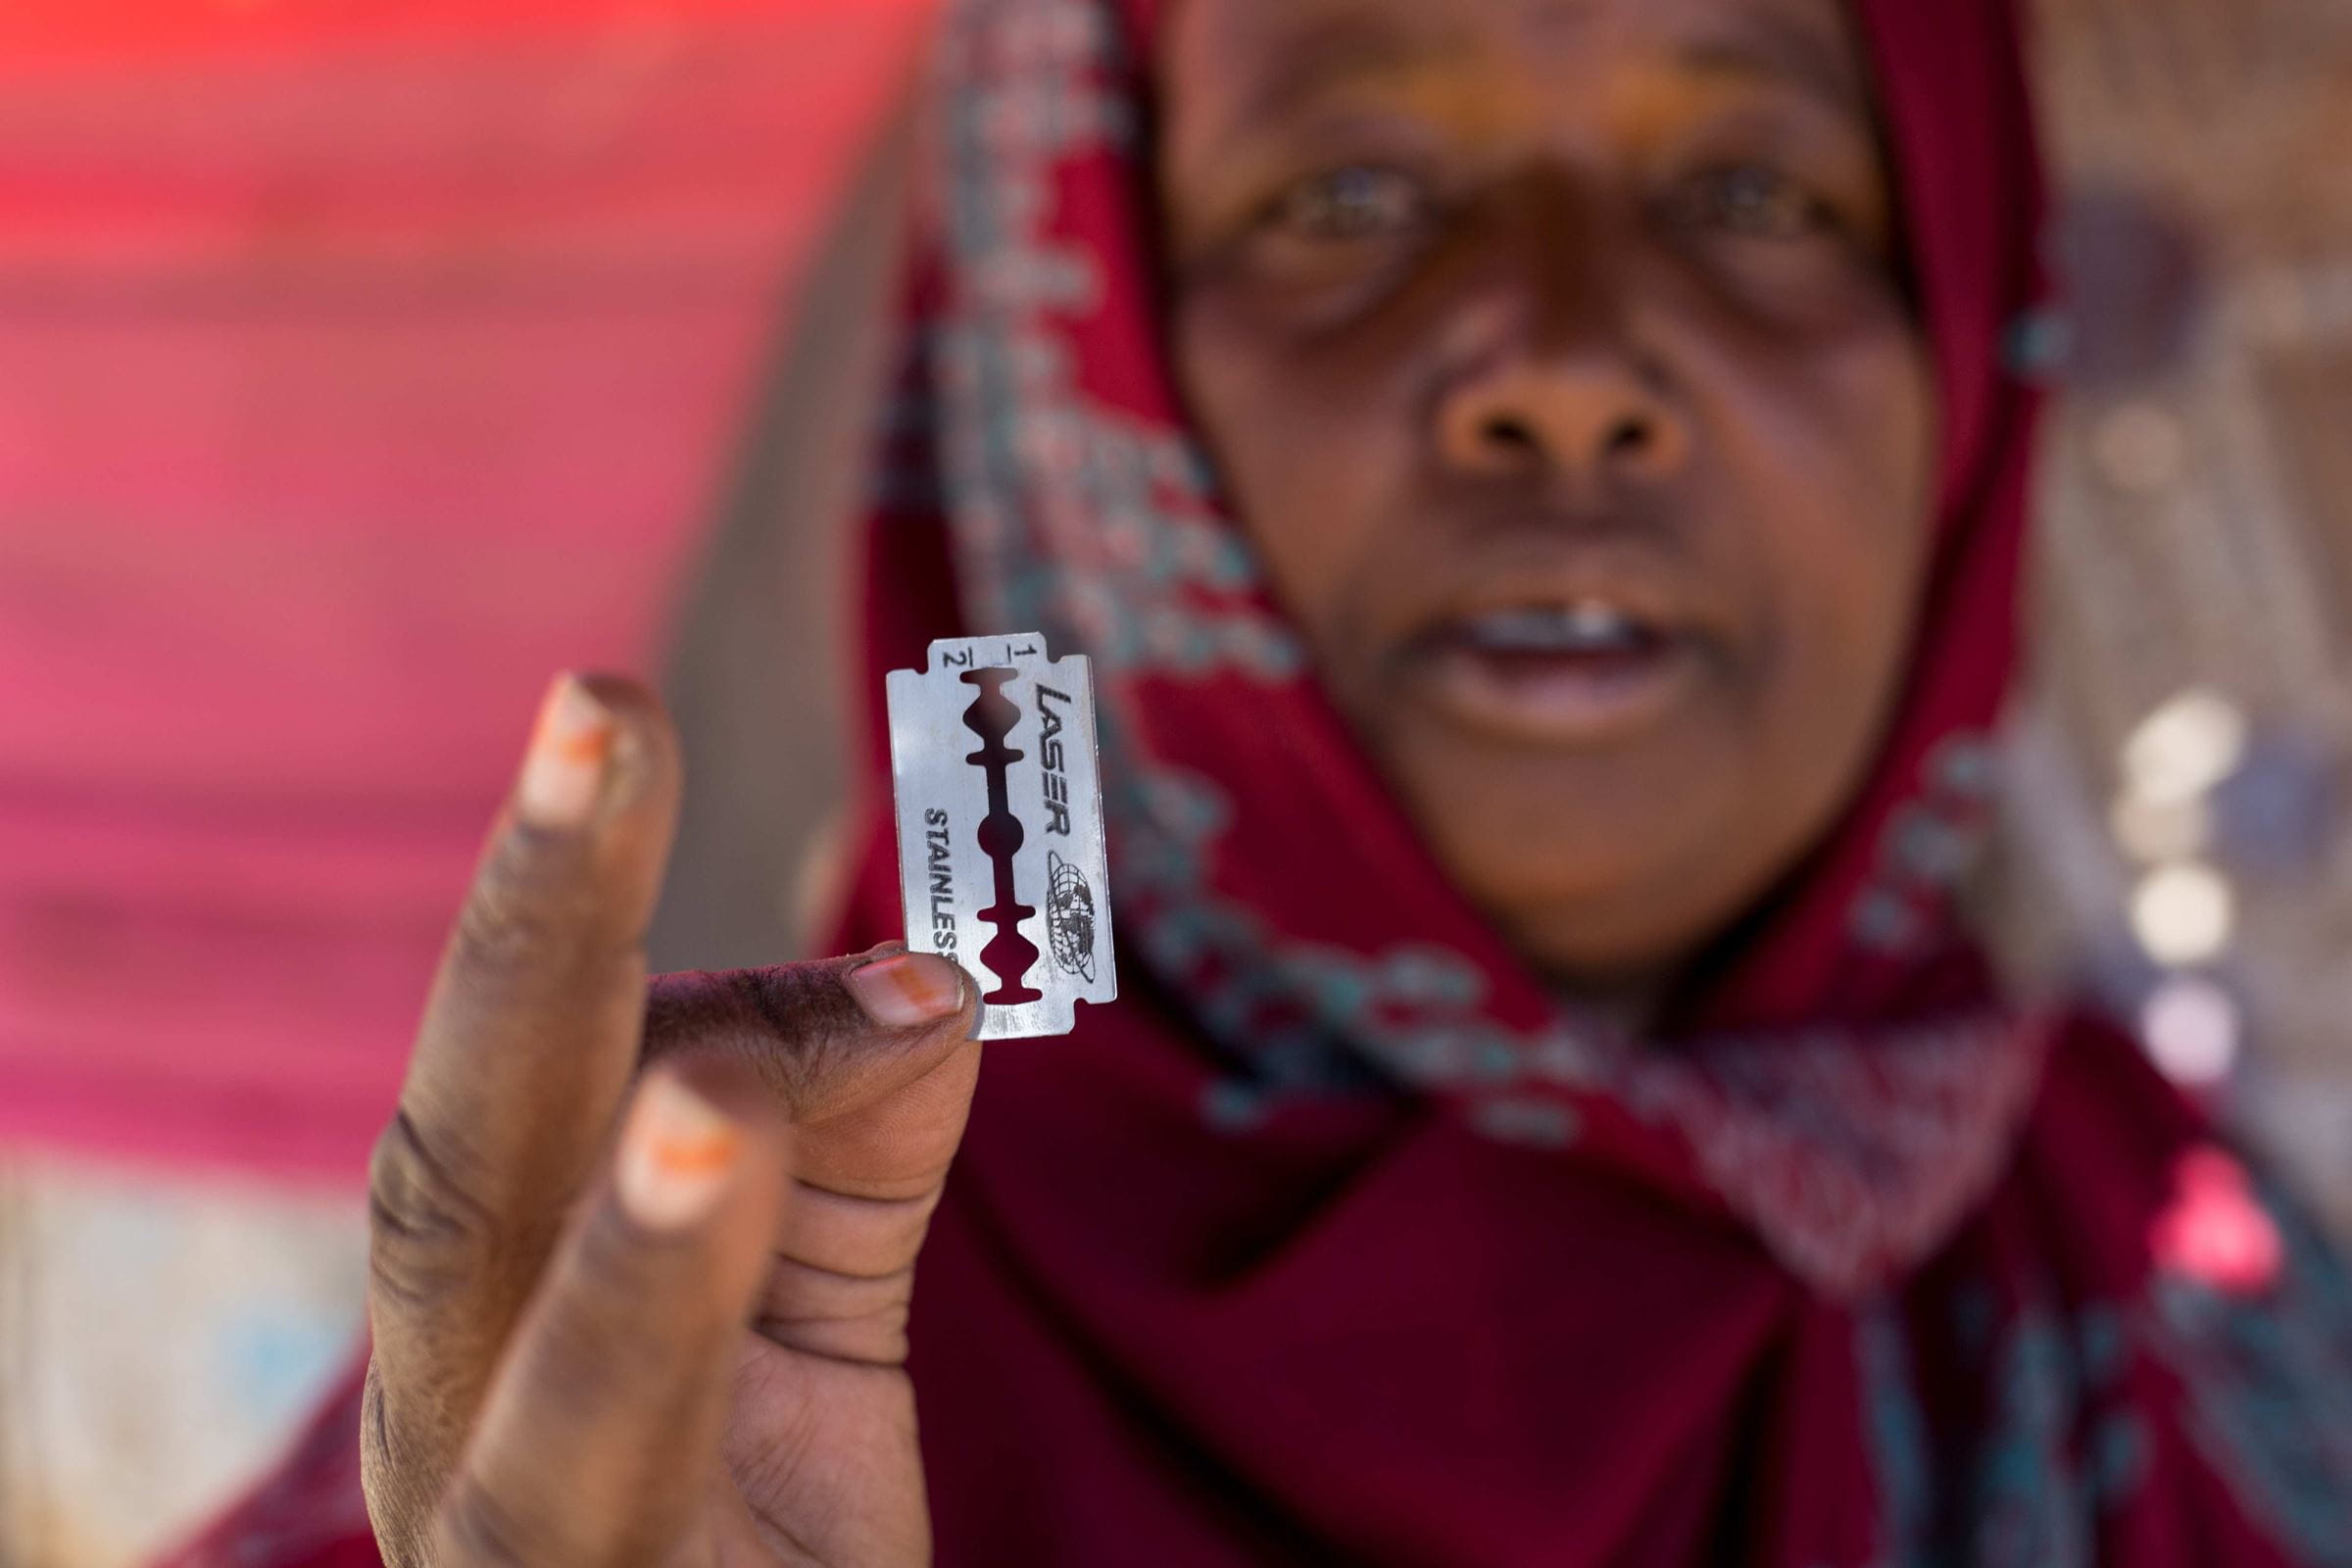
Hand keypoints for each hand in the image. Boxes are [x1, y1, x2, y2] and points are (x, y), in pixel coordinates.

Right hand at [360, 673, 982, 1566]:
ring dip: (641, 1250)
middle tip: (600, 722)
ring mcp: (514, 1551)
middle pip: (464, 1178)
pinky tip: (731, 1210)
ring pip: (541, 1400)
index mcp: (482, 1303)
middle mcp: (451, 1420)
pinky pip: (622, 1512)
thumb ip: (856, 1133)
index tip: (610, 709)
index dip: (549, 899)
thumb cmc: (748, 1511)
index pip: (509, 1080)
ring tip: (711, 1107)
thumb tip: (934, 977)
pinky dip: (682, 1364)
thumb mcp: (813, 1301)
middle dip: (539, 949)